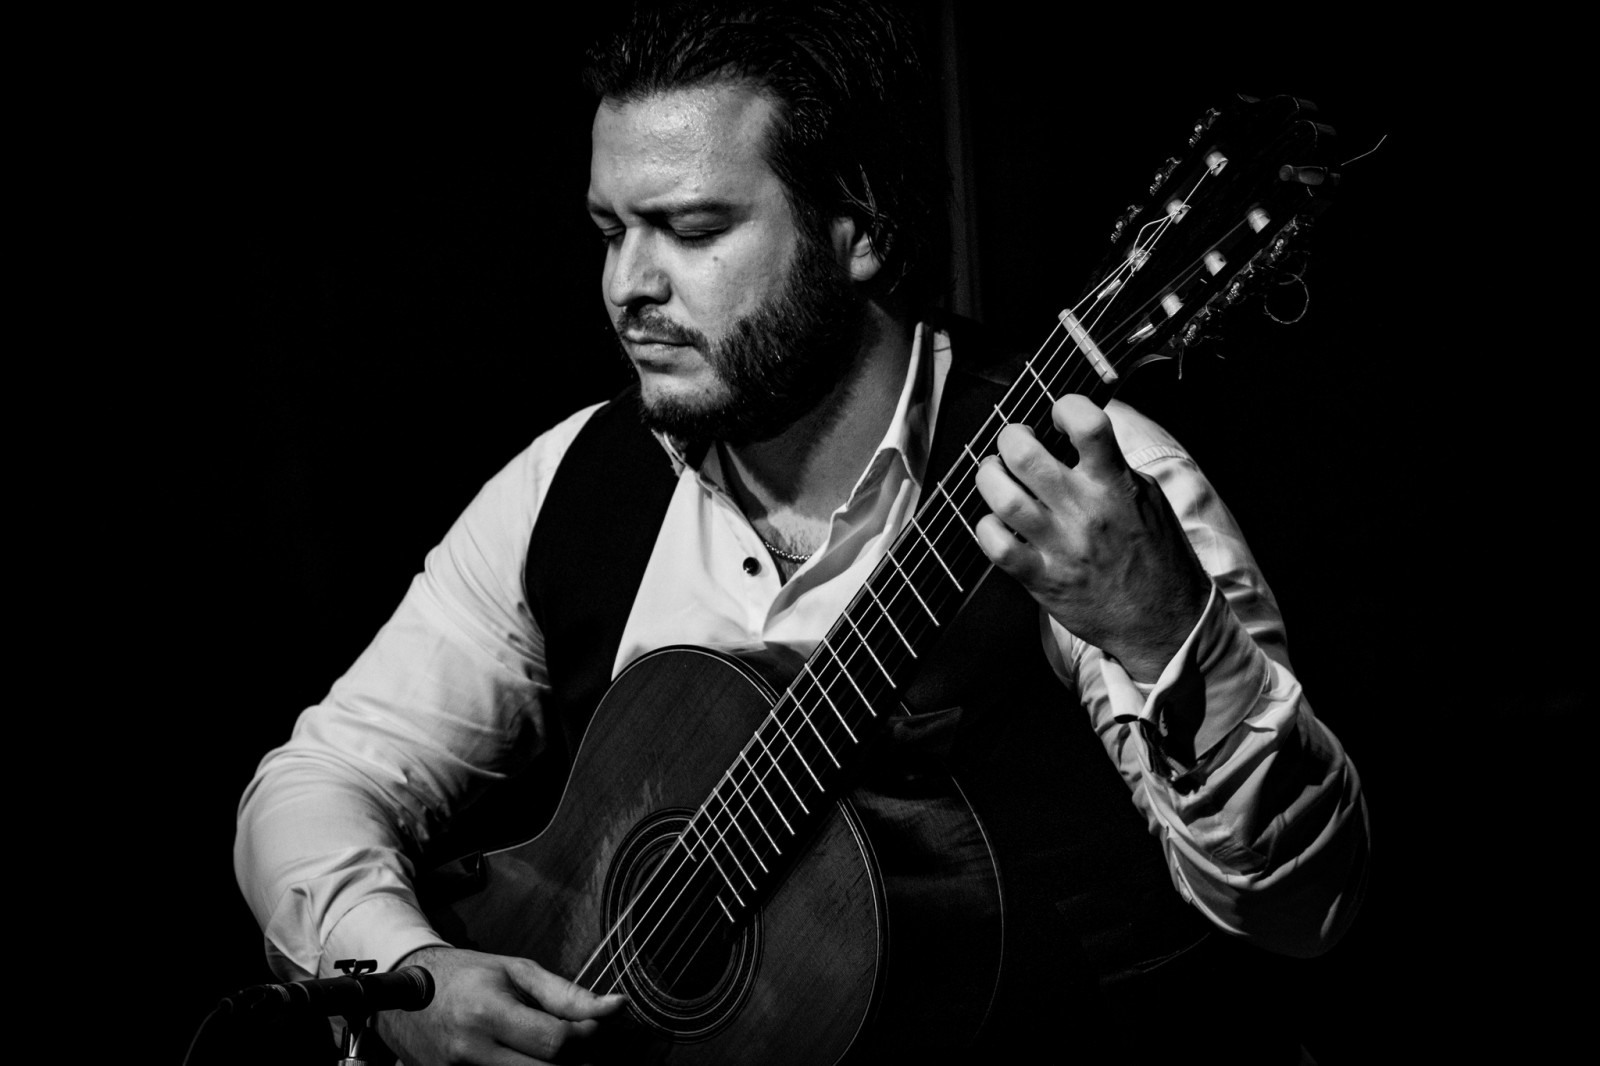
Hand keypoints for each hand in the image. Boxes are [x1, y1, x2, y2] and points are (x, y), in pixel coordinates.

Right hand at [375, 945, 626, 1064]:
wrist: (405, 995)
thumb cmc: (468, 975)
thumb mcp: (517, 971)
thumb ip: (567, 994)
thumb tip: (617, 1007)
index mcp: (489, 1012)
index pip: (554, 1042)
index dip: (586, 1037)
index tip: (593, 1025)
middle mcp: (472, 1050)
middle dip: (574, 1061)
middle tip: (581, 1045)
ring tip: (554, 1049)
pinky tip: (528, 1056)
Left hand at [974, 395, 1210, 682]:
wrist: (1164, 622)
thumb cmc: (1157, 555)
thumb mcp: (1148, 496)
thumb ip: (1112, 463)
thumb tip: (1079, 428)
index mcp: (1117, 485)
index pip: (1088, 424)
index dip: (1065, 406)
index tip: (1059, 414)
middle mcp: (1085, 511)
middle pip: (1024, 454)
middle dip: (1010, 437)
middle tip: (1015, 443)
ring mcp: (1060, 547)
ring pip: (1002, 497)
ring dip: (989, 477)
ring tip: (997, 475)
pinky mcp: (1042, 579)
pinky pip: (996, 545)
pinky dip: (986, 526)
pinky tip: (998, 522)